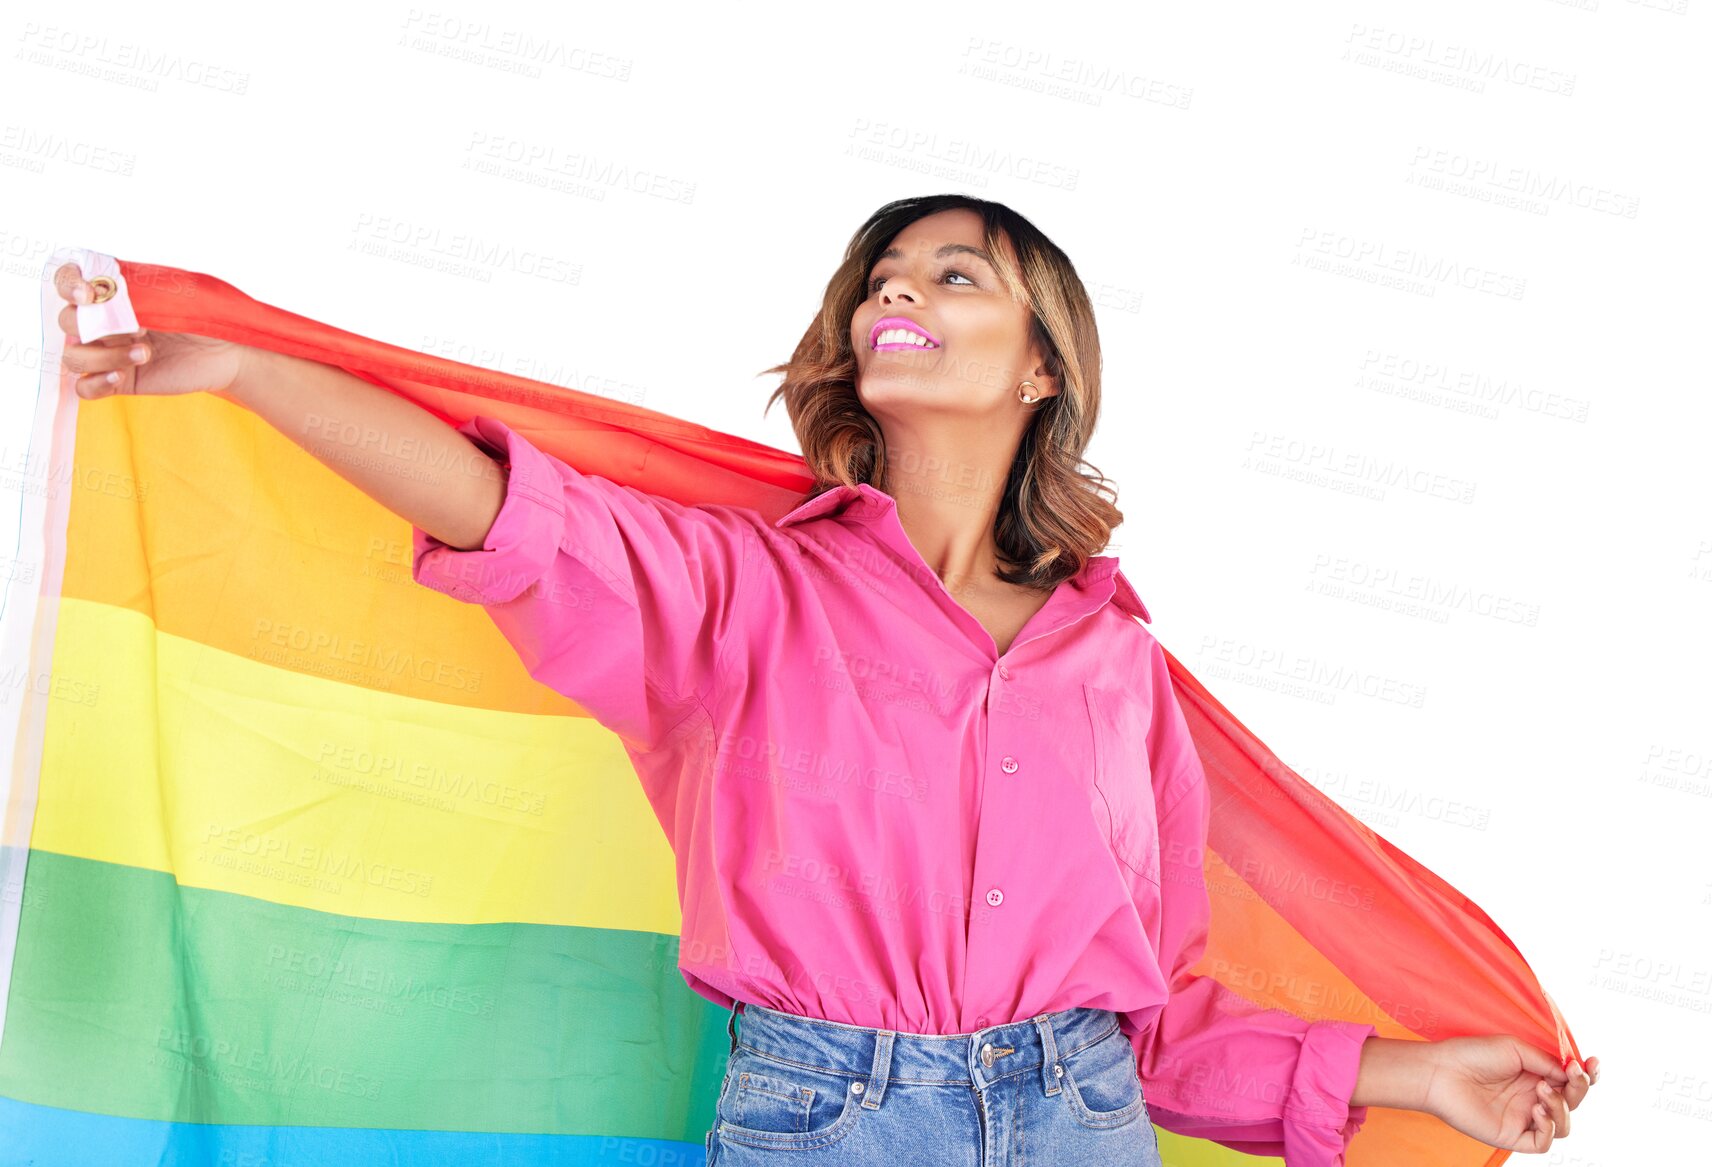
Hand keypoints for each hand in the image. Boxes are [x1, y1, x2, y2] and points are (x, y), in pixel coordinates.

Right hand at [54, 261, 256, 399]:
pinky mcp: (119, 381)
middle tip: (136, 328)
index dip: (68, 283)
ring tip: (144, 354)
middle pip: (66, 321)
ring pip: (73, 356)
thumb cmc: (202, 316)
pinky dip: (96, 383)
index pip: (67, 280)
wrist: (227, 351)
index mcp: (111, 294)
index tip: (88, 293)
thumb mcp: (173, 294)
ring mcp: (107, 352)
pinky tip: (120, 377)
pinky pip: (84, 387)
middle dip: (92, 325)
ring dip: (103, 356)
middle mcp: (102, 322)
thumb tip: (106, 297)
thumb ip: (137, 291)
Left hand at [1420, 1034, 1598, 1153]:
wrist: (1441, 1071)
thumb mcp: (1516, 1049)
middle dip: (1579, 1089)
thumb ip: (1546, 1062)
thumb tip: (1572, 1074)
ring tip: (1541, 1090)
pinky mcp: (1512, 1135)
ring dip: (1561, 1107)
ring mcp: (1523, 1117)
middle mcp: (1532, 1097)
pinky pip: (1543, 1142)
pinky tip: (1537, 1111)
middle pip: (1573, 1103)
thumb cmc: (1472, 1054)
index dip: (1586, 1076)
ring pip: (1563, 1125)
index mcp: (1534, 1075)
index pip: (1570, 1081)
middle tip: (1572, 1075)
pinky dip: (1548, 1128)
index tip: (1592, 1063)